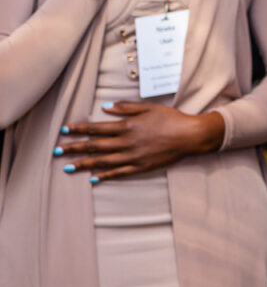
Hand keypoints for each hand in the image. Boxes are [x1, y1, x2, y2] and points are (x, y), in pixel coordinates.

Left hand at [57, 101, 224, 181]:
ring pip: (102, 162)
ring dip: (83, 164)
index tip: (64, 130)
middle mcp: (126, 142)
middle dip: (74, 148)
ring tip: (67, 167)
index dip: (79, 129)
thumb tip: (106, 107)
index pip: (97, 128)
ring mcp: (132, 156)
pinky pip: (118, 172)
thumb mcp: (148, 107)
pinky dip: (104, 176)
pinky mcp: (140, 167)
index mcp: (127, 126)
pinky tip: (93, 178)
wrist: (189, 136)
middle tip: (56, 151)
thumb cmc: (171, 118)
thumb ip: (126, 107)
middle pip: (95, 146)